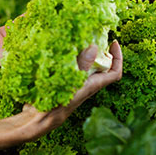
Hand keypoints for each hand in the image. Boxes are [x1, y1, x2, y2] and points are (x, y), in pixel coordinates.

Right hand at [2, 41, 122, 143]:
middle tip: (92, 34)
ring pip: (84, 66)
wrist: (36, 120)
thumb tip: (95, 47)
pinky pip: (70, 67)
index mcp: (92, 85)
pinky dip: (67, 57)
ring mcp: (74, 84)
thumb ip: (82, 65)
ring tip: (75, 38)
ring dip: (82, 52)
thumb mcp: (70, 82)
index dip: (118, 57)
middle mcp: (86, 85)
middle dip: (99, 49)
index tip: (113, 42)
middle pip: (101, 66)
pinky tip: (57, 49)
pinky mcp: (62, 83)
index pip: (115, 72)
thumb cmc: (55, 105)